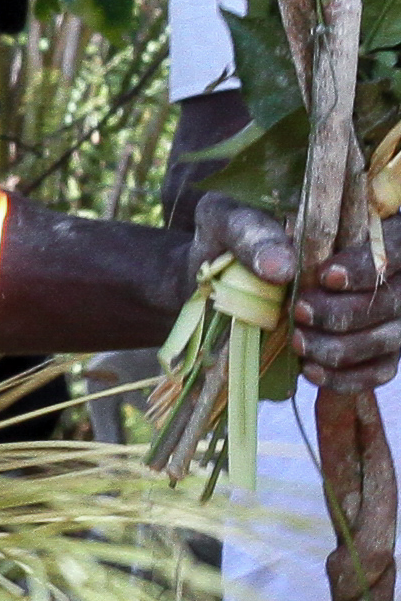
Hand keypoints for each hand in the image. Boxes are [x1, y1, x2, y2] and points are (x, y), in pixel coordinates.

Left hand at [199, 195, 400, 388]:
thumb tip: (280, 267)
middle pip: (393, 300)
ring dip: (340, 348)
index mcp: (363, 230)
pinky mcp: (369, 351)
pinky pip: (377, 372)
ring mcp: (382, 316)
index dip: (366, 268)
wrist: (217, 278)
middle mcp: (383, 275)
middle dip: (344, 314)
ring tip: (298, 343)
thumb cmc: (231, 239)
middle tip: (299, 313)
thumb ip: (253, 235)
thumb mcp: (229, 222)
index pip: (393, 248)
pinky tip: (311, 371)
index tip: (325, 278)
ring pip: (387, 339)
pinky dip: (345, 378)